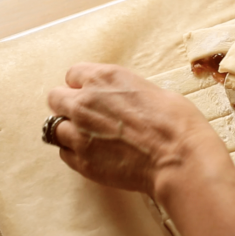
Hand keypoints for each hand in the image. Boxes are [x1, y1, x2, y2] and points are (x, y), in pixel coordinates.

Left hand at [47, 63, 221, 194]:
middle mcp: (84, 103)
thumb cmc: (177, 123)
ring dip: (70, 131)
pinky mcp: (82, 162)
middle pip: (55, 99)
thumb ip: (125, 93)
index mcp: (103, 79)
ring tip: (91, 138)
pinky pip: (65, 154)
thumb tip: (124, 100)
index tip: (93, 93)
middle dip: (68, 105)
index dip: (83, 85)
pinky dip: (75, 153)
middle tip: (87, 116)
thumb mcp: (154, 92)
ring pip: (55, 128)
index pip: (73, 74)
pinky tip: (96, 154)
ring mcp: (79, 134)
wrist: (179, 159)